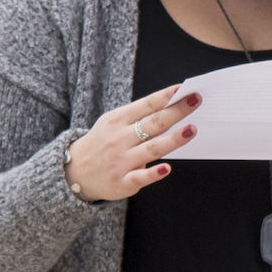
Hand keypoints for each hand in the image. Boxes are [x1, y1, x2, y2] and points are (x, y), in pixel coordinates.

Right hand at [69, 89, 196, 202]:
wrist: (76, 172)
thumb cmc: (103, 143)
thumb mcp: (113, 122)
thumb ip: (139, 115)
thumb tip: (172, 104)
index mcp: (118, 120)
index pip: (146, 105)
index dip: (166, 96)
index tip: (184, 89)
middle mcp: (120, 139)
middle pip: (153, 124)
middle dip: (176, 112)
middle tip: (195, 101)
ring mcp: (121, 161)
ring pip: (151, 148)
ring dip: (172, 139)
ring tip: (191, 130)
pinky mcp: (122, 182)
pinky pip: (140, 177)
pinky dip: (153, 173)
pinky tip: (166, 168)